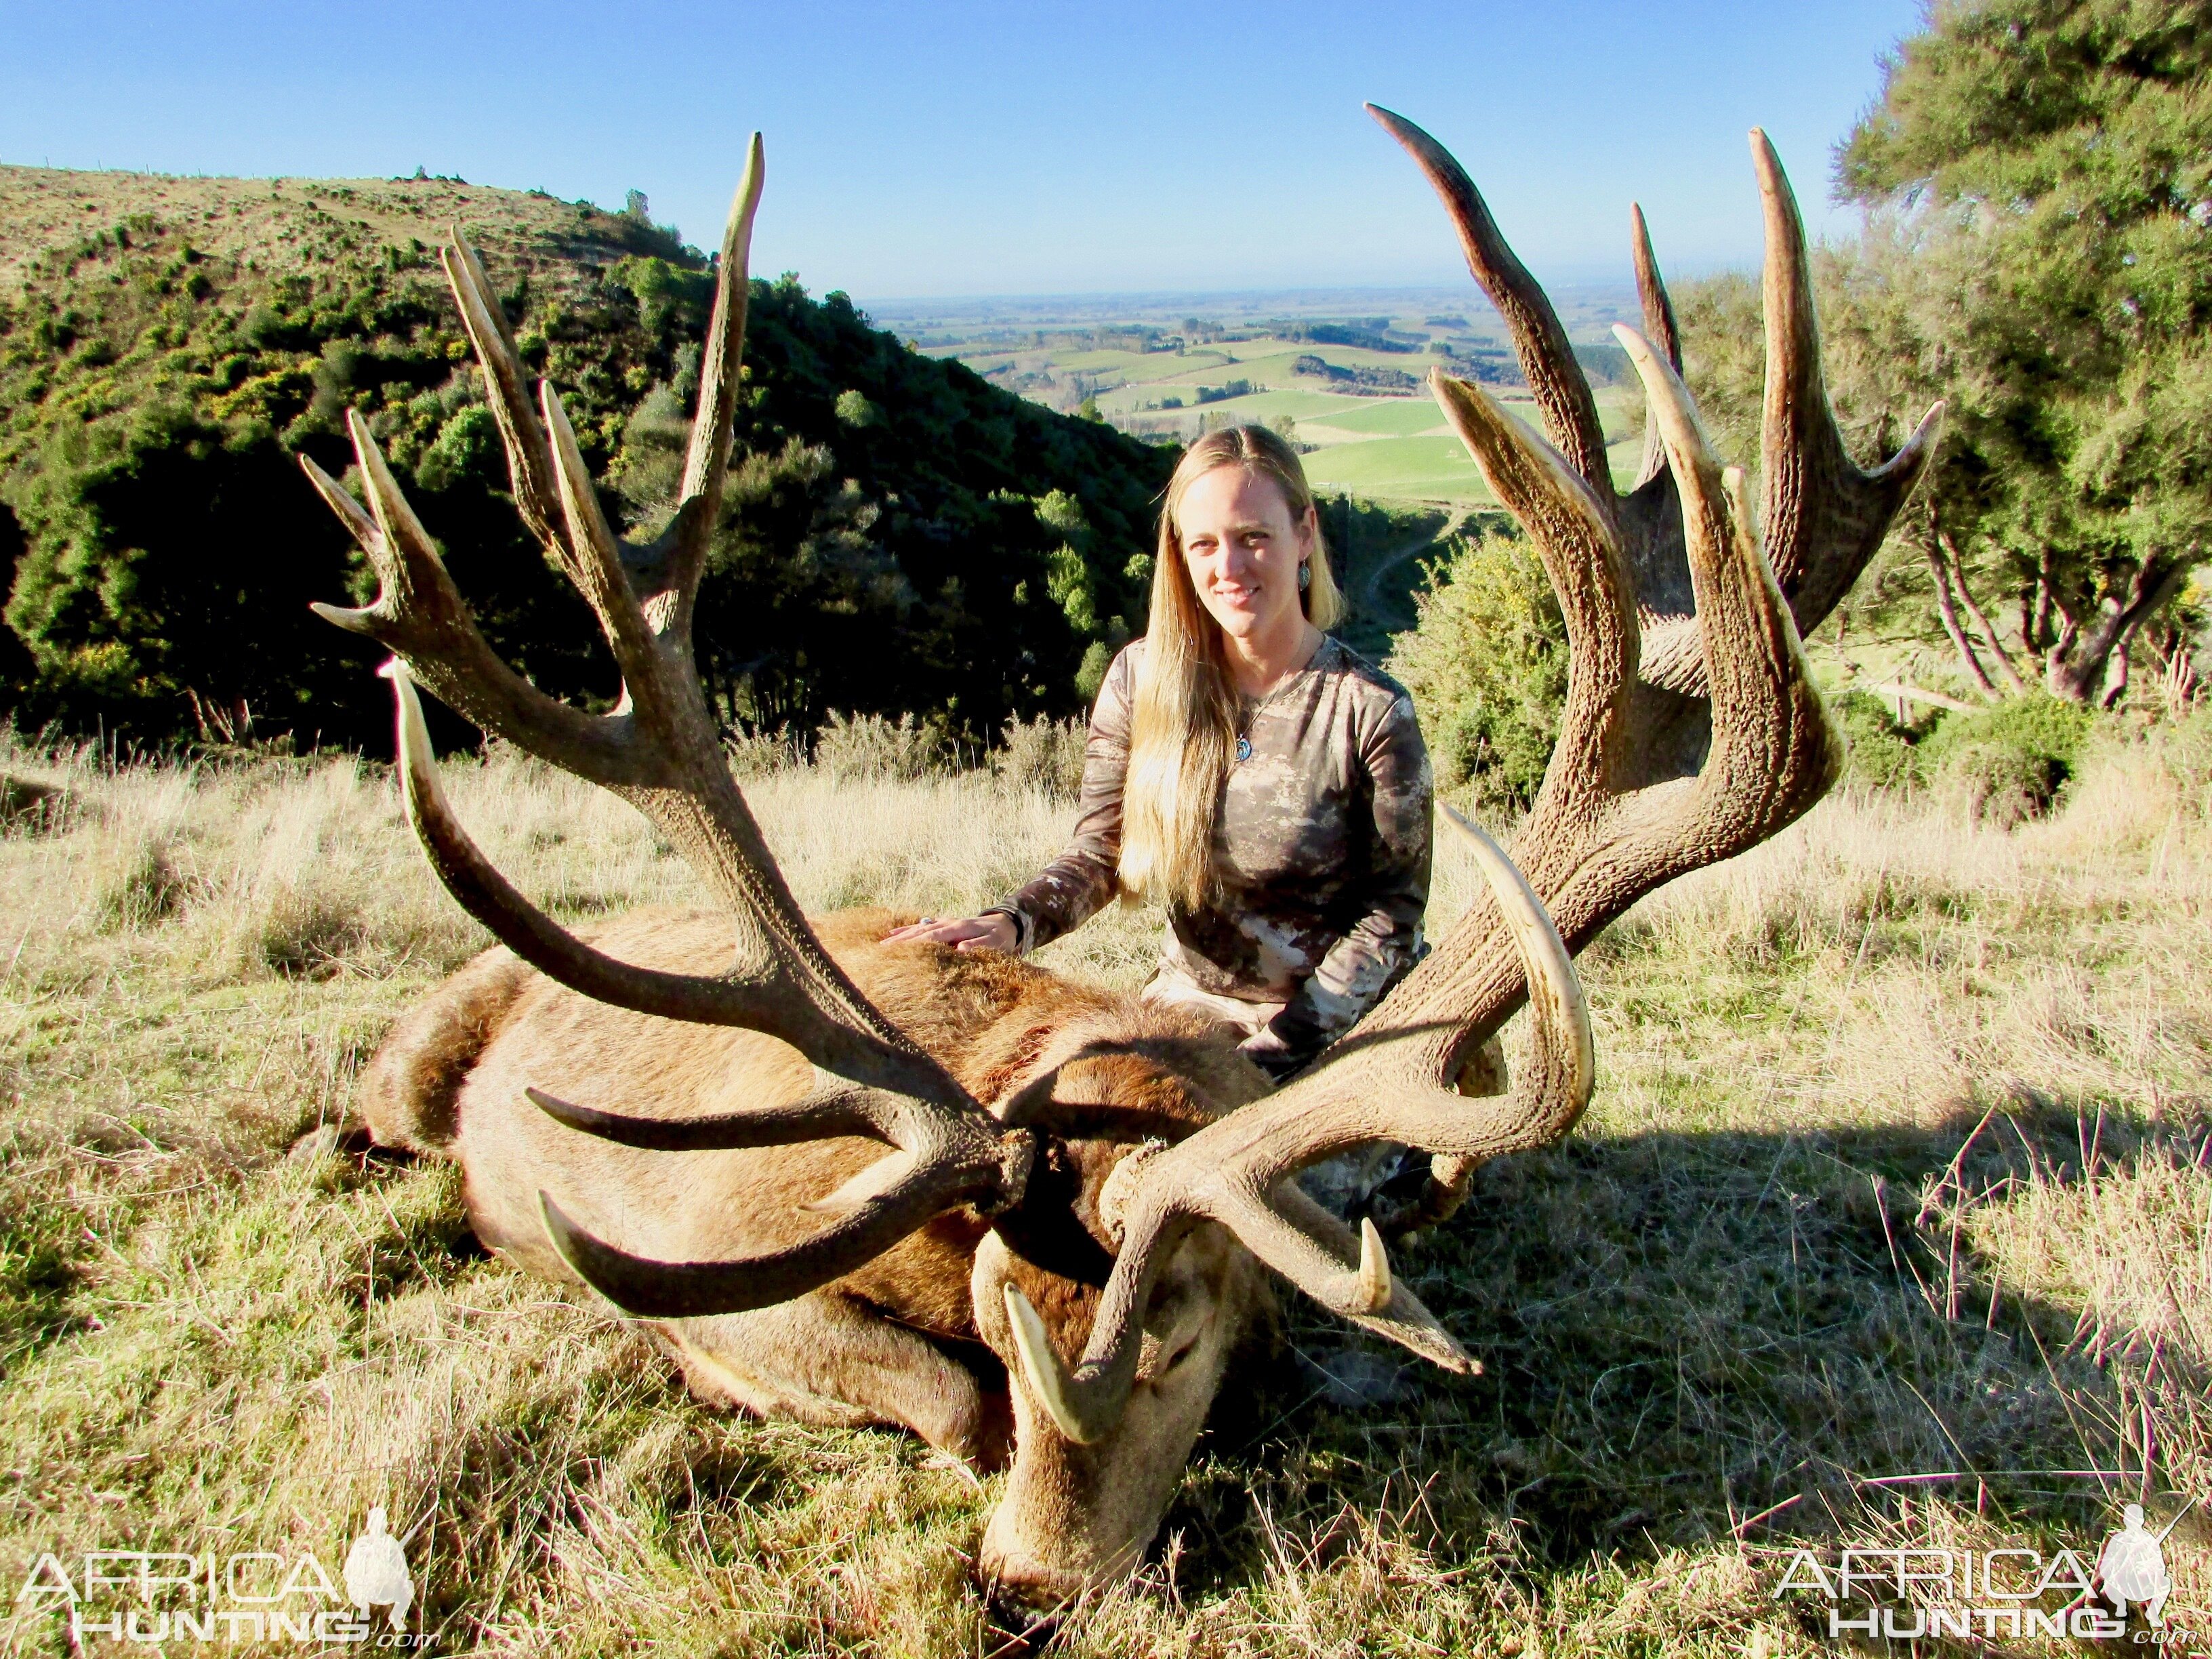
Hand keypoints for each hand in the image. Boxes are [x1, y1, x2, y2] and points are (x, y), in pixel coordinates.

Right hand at [883, 912, 1017, 952]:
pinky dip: (906, 930)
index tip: (899, 951)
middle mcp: (948, 923)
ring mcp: (943, 922)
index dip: (916, 944)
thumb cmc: (1001, 938)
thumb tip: (960, 948)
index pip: (933, 936)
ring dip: (900, 936)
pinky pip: (921, 927)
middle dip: (901, 941)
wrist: (1006, 924)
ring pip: (918, 929)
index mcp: (959, 928)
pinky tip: (892, 933)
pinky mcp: (942, 925)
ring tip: (881, 944)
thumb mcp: (995, 943)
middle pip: (920, 932)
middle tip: (881, 950)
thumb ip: (979, 945)